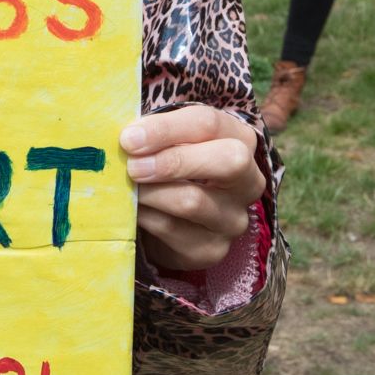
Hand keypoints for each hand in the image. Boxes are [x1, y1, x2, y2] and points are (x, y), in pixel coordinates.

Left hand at [122, 104, 266, 276]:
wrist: (175, 218)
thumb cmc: (171, 164)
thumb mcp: (171, 141)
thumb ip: (156, 134)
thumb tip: (127, 138)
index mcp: (240, 140)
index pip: (209, 125)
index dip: (166, 129)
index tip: (130, 138)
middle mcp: (248, 180)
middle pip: (226, 161)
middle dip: (173, 161)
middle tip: (133, 166)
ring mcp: (233, 219)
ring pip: (193, 201)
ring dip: (151, 192)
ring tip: (126, 186)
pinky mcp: (212, 249)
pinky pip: (172, 230)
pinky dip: (145, 217)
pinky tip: (132, 209)